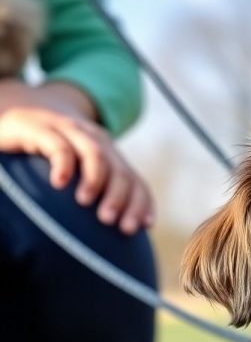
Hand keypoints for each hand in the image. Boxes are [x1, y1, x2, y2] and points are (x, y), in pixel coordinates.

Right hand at [0, 83, 153, 234]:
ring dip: (95, 180)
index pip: (135, 181)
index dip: (142, 204)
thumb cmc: (45, 154)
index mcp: (109, 155)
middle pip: (120, 172)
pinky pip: (58, 143)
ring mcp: (69, 130)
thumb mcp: (77, 172)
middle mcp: (95, 140)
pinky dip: (63, 163)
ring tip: (85, 203)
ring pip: (95, 153)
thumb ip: (96, 194)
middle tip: (110, 222)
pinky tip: (58, 184)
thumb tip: (110, 233)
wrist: (15, 108)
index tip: (143, 227)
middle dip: (120, 199)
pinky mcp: (39, 126)